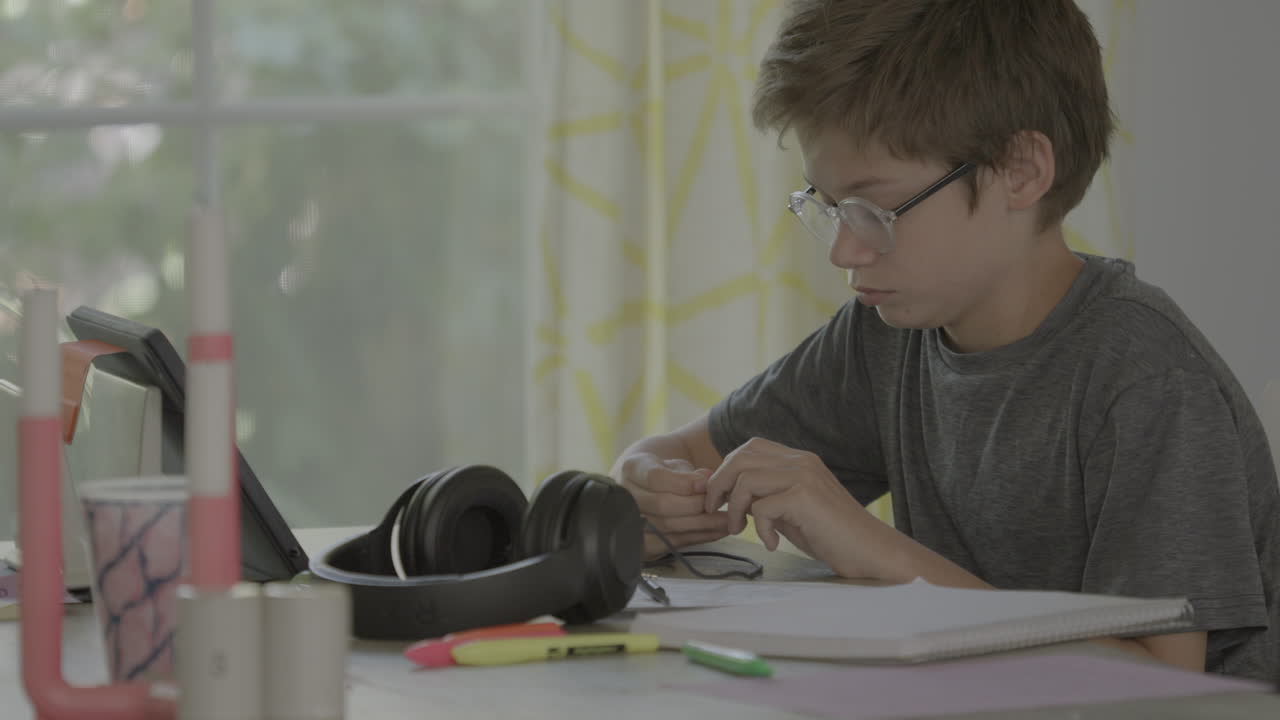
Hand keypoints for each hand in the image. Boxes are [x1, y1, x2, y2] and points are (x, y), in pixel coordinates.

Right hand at [617, 454, 729, 558]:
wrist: (645, 488)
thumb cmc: (663, 472)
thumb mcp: (674, 463)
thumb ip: (689, 472)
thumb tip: (706, 480)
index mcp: (631, 469)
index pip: (655, 478)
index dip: (683, 483)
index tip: (706, 483)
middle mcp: (625, 496)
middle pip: (662, 505)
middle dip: (696, 505)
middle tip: (722, 502)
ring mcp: (629, 521)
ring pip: (668, 527)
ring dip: (702, 525)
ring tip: (728, 520)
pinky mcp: (641, 542)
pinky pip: (671, 543)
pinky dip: (698, 537)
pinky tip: (717, 531)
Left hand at [700, 436, 892, 577]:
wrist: (871, 553)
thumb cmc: (832, 536)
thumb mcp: (793, 509)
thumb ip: (767, 495)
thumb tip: (730, 494)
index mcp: (799, 459)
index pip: (749, 448)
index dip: (725, 470)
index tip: (720, 498)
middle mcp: (801, 461)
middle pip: (741, 457)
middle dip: (719, 484)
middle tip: (716, 511)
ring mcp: (804, 476)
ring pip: (745, 480)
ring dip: (735, 509)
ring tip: (741, 530)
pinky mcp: (804, 497)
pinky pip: (761, 507)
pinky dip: (760, 529)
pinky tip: (773, 544)